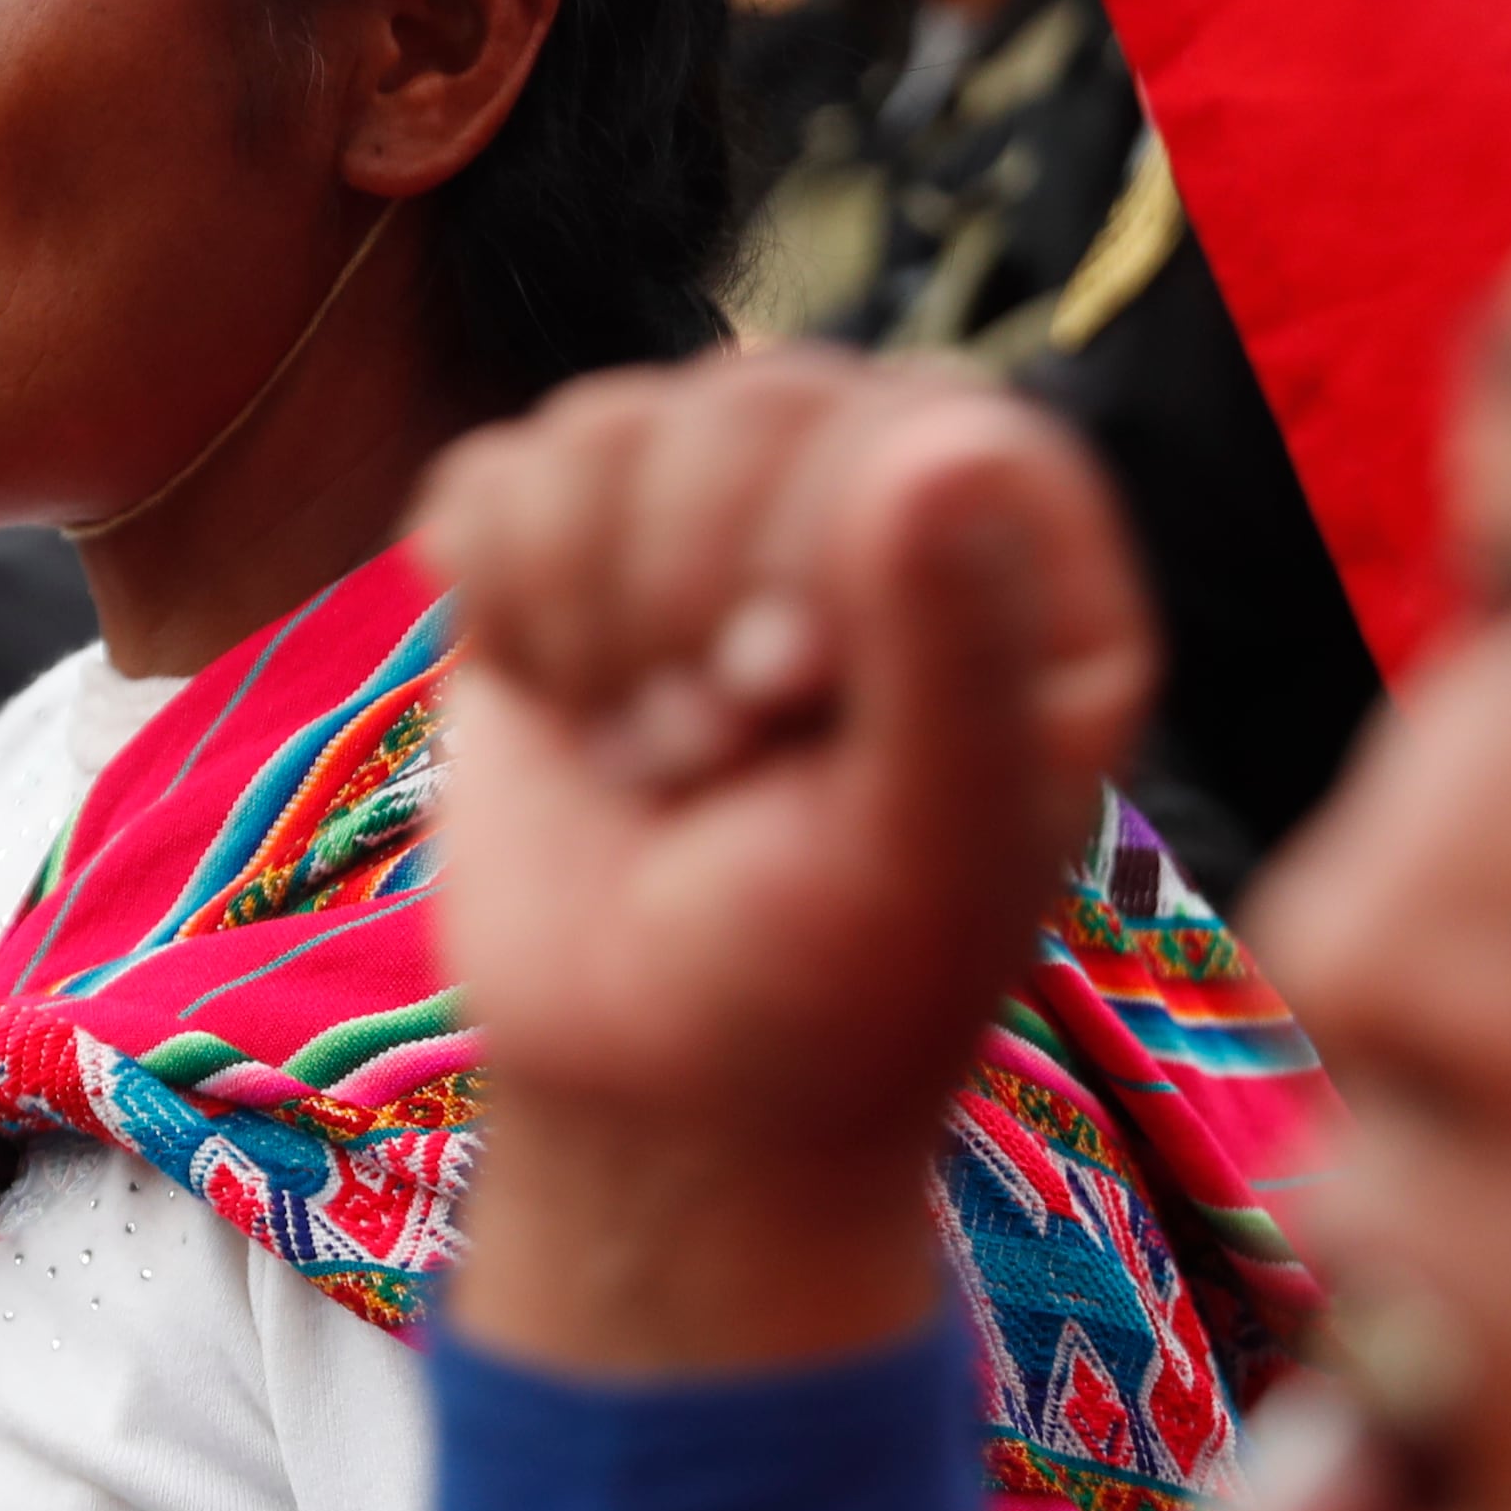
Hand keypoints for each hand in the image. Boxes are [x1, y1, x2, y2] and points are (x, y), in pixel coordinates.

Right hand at [417, 350, 1155, 1372]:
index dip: (817, 545)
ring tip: (648, 759)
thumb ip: (946, 651)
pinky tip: (555, 708)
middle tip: (710, 761)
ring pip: (602, 424)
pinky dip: (493, 597)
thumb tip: (931, 446)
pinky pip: (492, 473)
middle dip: (685, 598)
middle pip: (742, 400)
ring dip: (585, 617)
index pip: (915, 421)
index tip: (788, 701)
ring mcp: (709, 523)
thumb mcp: (920, 852)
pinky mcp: (569, 559)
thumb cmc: (826, 1003)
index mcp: (1018, 565)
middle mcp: (873, 510)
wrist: (653, 1109)